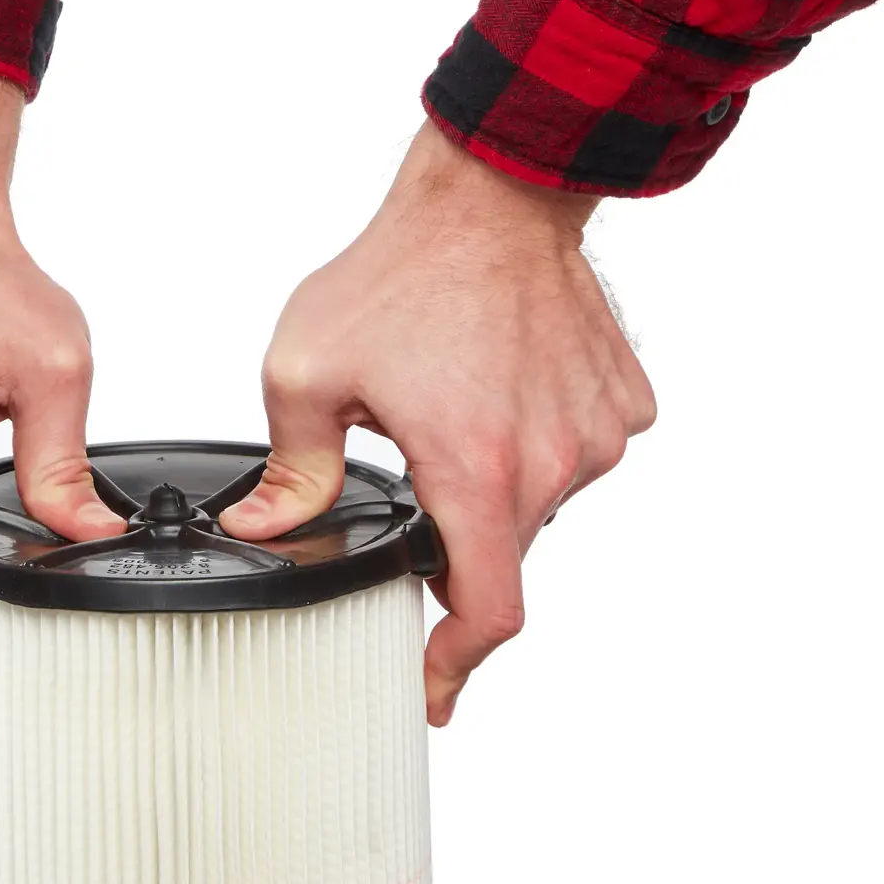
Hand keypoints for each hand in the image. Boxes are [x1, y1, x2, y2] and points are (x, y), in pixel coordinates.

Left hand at [220, 121, 655, 725]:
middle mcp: (552, 463)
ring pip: (536, 508)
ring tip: (445, 418)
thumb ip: (289, 471)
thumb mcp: (308, 373)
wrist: (493, 194)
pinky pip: (573, 457)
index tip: (428, 689)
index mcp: (476, 470)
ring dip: (488, 492)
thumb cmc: (406, 271)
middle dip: (450, 554)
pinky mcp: (621, 405)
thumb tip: (262, 532)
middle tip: (408, 507)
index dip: (455, 665)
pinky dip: (532, 448)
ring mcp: (595, 434)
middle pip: (501, 558)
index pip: (486, 611)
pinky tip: (490, 396)